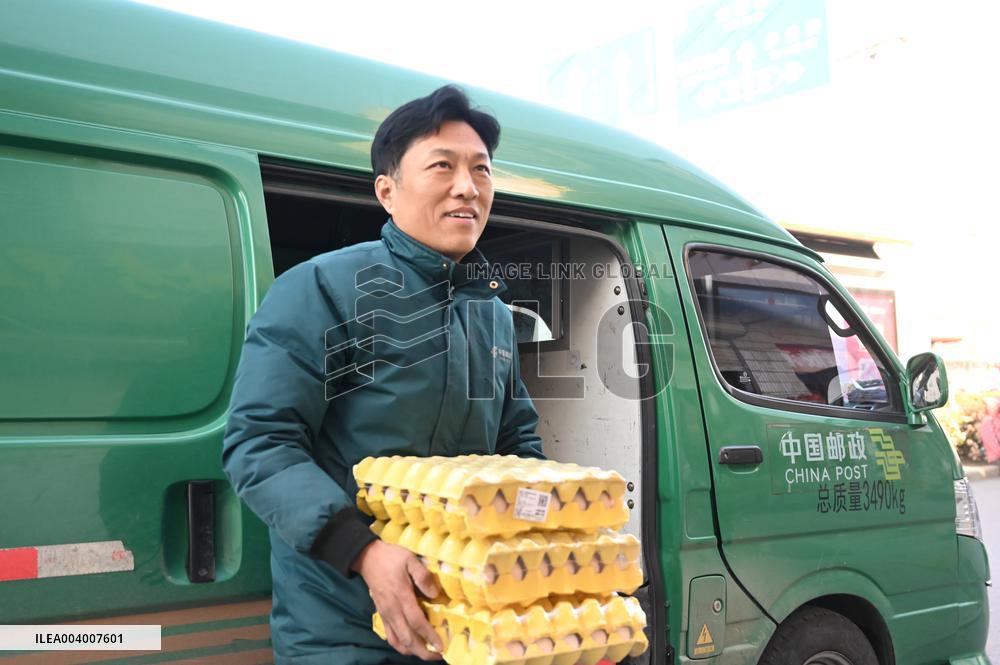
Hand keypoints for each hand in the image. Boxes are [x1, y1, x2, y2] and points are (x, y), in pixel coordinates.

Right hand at [352, 539, 442, 660]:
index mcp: (401, 596)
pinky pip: (390, 636)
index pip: (417, 622)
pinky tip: (410, 646)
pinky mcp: (381, 615)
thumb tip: (435, 594)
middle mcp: (393, 610)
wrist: (368, 558)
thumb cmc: (391, 558)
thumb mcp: (410, 559)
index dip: (430, 636)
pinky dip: (400, 645)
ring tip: (427, 653)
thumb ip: (423, 576)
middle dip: (423, 651)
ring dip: (412, 651)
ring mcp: (386, 614)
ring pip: (398, 641)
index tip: (441, 645)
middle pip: (408, 638)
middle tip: (438, 655)